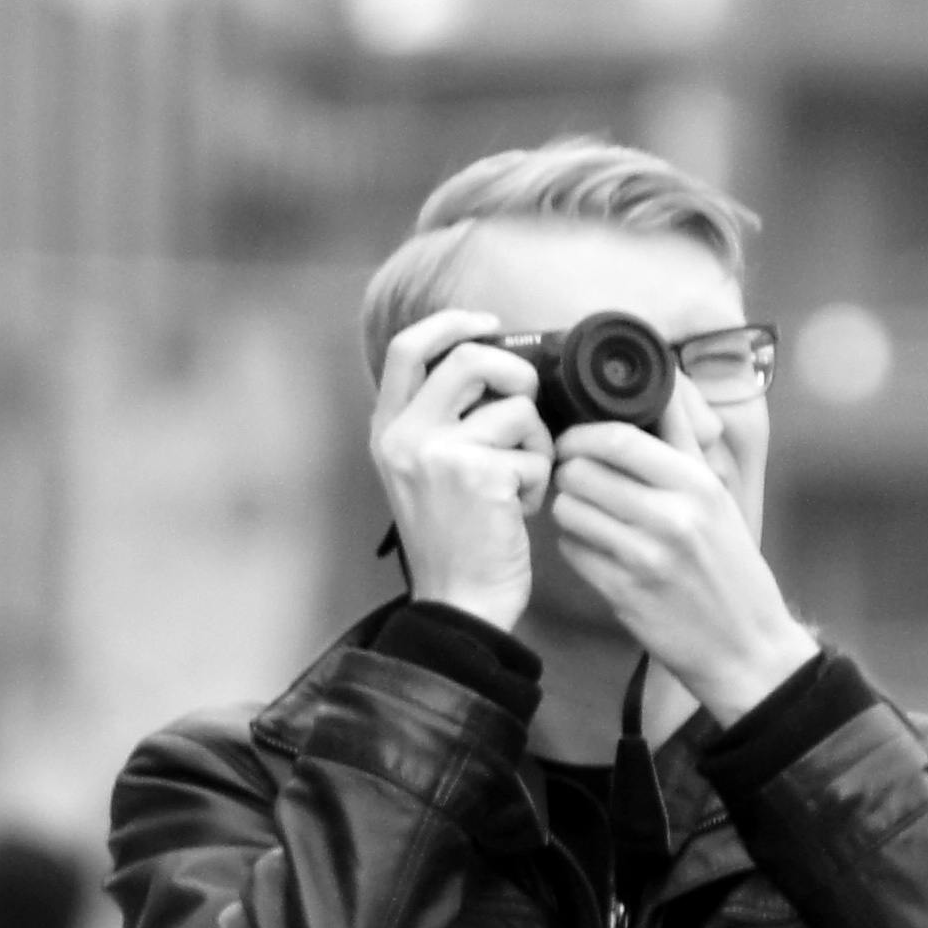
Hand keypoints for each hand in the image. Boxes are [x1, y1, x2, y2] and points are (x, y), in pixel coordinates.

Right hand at [367, 311, 549, 631]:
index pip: (408, 348)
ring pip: (516, 409)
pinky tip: (520, 512)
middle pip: (471, 359)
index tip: (489, 324)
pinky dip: (539, 481)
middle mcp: (406, 435)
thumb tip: (495, 368)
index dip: (452, 324)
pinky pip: (534, 452)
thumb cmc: (456, 541)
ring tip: (518, 484)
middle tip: (529, 403)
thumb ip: (442, 420)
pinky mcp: (481, 474)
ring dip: (533, 444)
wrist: (460, 603)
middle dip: (516, 375)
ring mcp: (440, 452)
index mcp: (389, 430)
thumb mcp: (425, 473)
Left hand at [545, 389, 816, 725]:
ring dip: (571, 510)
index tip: (574, 441)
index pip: (617, 437)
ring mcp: (645, 558)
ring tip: (591, 518)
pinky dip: (577, 548)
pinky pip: (573, 551)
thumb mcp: (719, 498)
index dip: (582, 434)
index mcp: (697, 485)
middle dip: (571, 473)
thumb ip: (685, 440)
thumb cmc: (732, 569)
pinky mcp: (624, 593)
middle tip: (580, 483)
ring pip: (570, 509)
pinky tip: (599, 552)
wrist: (746, 649)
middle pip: (582, 470)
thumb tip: (662, 381)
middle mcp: (671, 517)